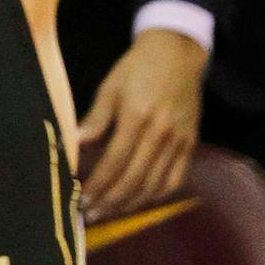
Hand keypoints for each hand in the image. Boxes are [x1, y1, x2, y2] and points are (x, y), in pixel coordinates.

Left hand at [78, 29, 207, 219]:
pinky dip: (158, 194)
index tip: (82, 200)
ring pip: (155, 183)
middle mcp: (161, 131)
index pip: (115, 162)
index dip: (98, 186)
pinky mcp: (190, 140)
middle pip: (134, 179)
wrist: (178, 51)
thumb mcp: (111, 86)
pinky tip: (141, 199)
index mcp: (138, 116)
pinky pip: (176, 177)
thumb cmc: (138, 67)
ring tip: (111, 211)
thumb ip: (95, 118)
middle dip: (110, 201)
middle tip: (92, 213)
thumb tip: (73, 144)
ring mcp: (179, 138)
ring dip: (131, 203)